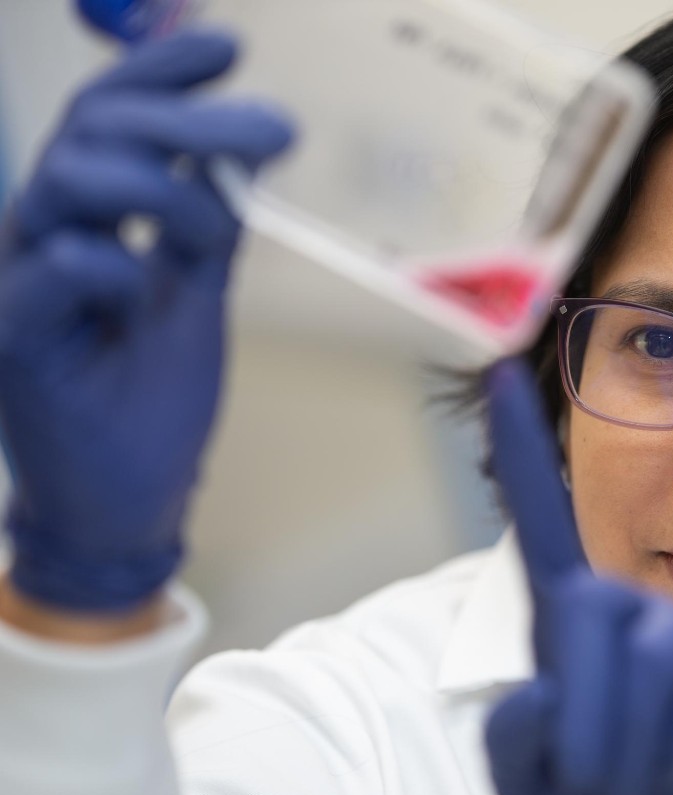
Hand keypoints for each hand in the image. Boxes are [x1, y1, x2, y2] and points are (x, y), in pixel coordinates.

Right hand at [0, 30, 292, 611]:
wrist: (126, 498)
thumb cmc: (151, 397)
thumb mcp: (194, 295)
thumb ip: (205, 226)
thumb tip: (238, 156)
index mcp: (83, 219)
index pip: (107, 117)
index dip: (159, 72)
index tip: (229, 44)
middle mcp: (42, 235)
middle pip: (94, 131)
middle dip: (186, 117)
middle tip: (276, 130)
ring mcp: (22, 282)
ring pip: (69, 180)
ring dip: (160, 185)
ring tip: (211, 231)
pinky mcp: (17, 339)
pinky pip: (59, 266)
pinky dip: (114, 265)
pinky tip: (146, 291)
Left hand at [483, 358, 672, 794]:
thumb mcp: (531, 782)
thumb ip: (514, 740)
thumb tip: (542, 691)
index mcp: (575, 623)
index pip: (541, 527)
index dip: (519, 452)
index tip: (500, 374)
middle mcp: (636, 614)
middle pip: (594, 611)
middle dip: (584, 717)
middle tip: (593, 782)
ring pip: (651, 660)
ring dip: (627, 753)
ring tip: (637, 785)